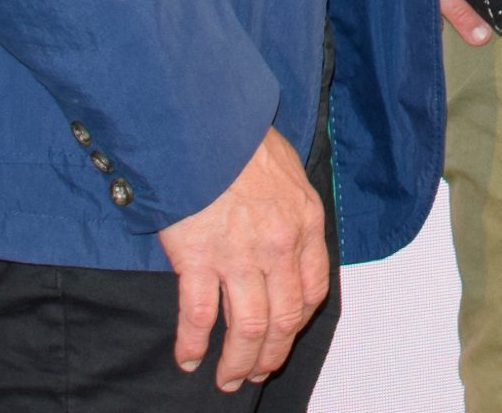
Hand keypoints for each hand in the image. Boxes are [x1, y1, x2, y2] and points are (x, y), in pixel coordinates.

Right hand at [157, 128, 329, 390]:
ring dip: (237, 362)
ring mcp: (239, 256)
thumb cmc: (242, 138)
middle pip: (283, 319)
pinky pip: (198, 315)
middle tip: (255, 374)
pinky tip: (188, 357)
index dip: (299, 322)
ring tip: (227, 380)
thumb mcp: (287, 169)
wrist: (206, 122)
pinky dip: (192, 343)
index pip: (313, 289)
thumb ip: (290, 207)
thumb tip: (285, 230)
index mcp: (305, 223)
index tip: (286, 335)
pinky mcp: (198, 258)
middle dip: (270, 355)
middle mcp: (279, 246)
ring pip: (247, 328)